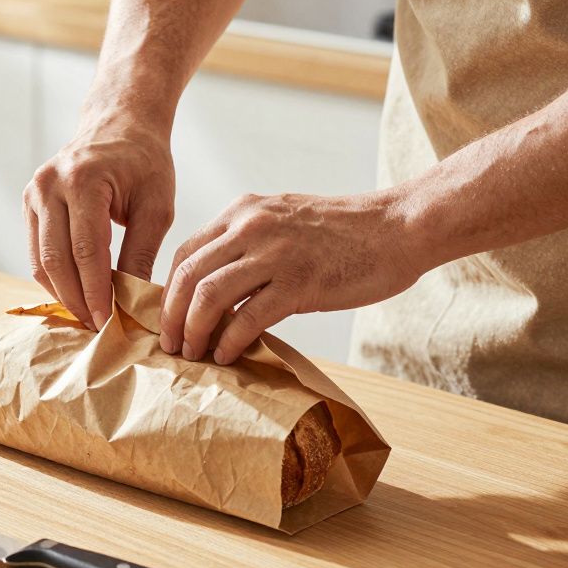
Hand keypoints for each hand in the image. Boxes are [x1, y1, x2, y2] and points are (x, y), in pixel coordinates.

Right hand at [23, 127, 174, 329]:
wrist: (120, 125)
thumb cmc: (145, 163)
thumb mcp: (156, 207)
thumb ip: (141, 254)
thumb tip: (133, 303)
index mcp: (83, 180)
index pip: (86, 251)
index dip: (96, 292)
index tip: (108, 322)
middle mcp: (50, 185)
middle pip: (56, 260)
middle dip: (77, 299)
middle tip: (97, 326)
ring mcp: (34, 193)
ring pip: (40, 260)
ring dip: (63, 293)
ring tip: (88, 314)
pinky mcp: (29, 203)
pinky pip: (36, 251)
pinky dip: (54, 277)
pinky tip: (76, 292)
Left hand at [159, 190, 425, 363]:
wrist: (399, 228)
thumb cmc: (345, 232)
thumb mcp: (284, 221)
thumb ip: (247, 245)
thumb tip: (216, 287)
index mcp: (244, 211)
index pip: (185, 252)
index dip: (169, 291)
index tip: (168, 319)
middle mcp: (251, 227)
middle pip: (188, 276)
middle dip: (171, 317)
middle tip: (170, 345)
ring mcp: (275, 254)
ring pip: (208, 297)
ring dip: (194, 332)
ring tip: (193, 354)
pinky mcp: (300, 283)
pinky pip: (247, 318)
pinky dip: (229, 342)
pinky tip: (227, 356)